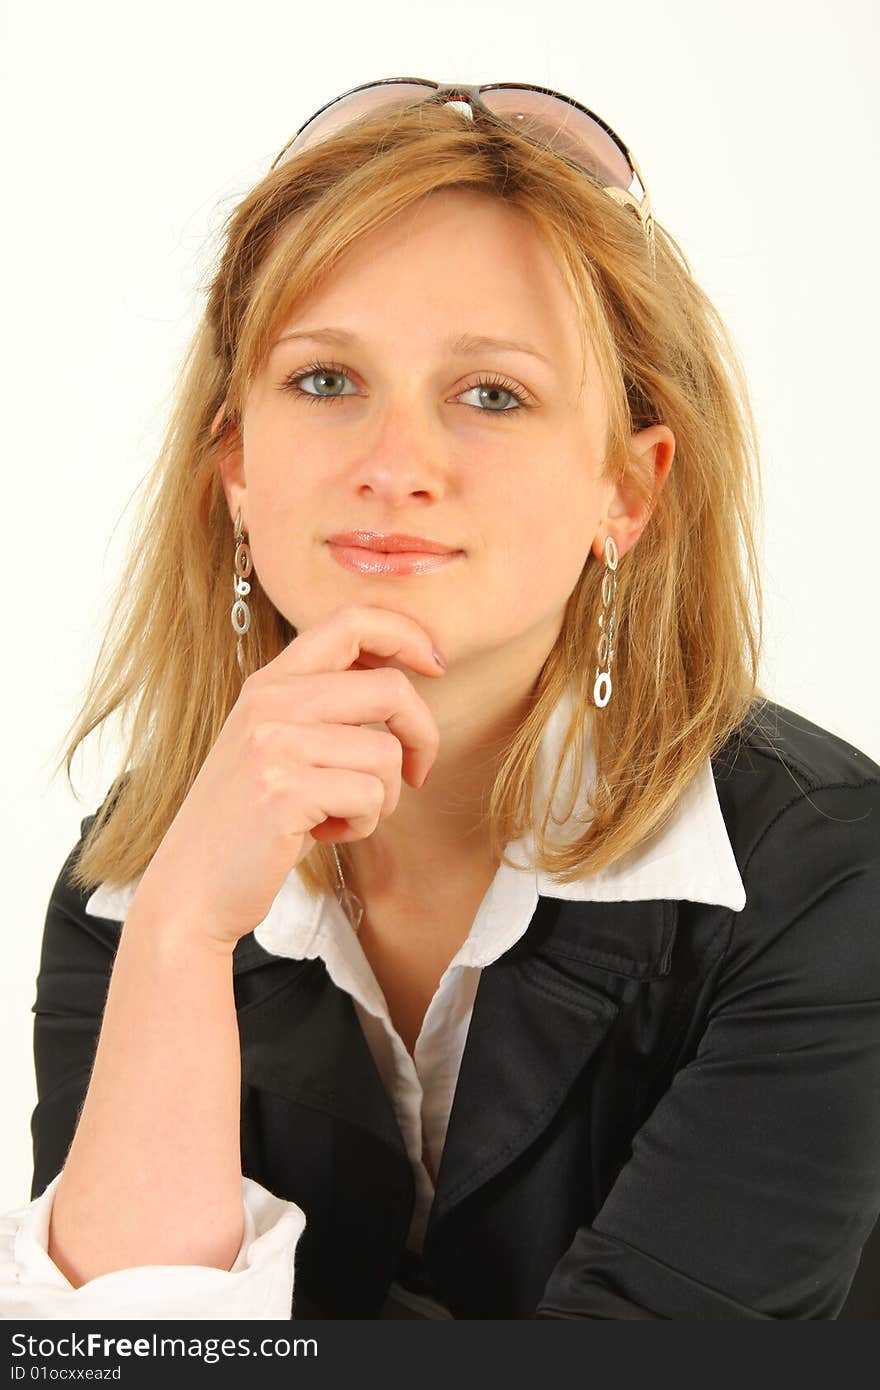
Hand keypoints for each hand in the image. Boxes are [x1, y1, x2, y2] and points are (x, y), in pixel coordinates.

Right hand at [128, 605, 445, 949]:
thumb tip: (402, 677)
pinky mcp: (282, 790)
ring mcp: (273, 744)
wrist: (192, 886)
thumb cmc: (250, 821)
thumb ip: (322, 707)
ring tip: (342, 814)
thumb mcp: (277, 745)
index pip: (350, 621)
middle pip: (389, 688)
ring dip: (383, 796)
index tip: (435, 665)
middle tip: (418, 773)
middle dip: (422, 734)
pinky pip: (370, 796)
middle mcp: (269, 702)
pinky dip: (363, 823)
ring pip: (386, 752)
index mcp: (270, 683)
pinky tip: (325, 834)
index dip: (407, 636)